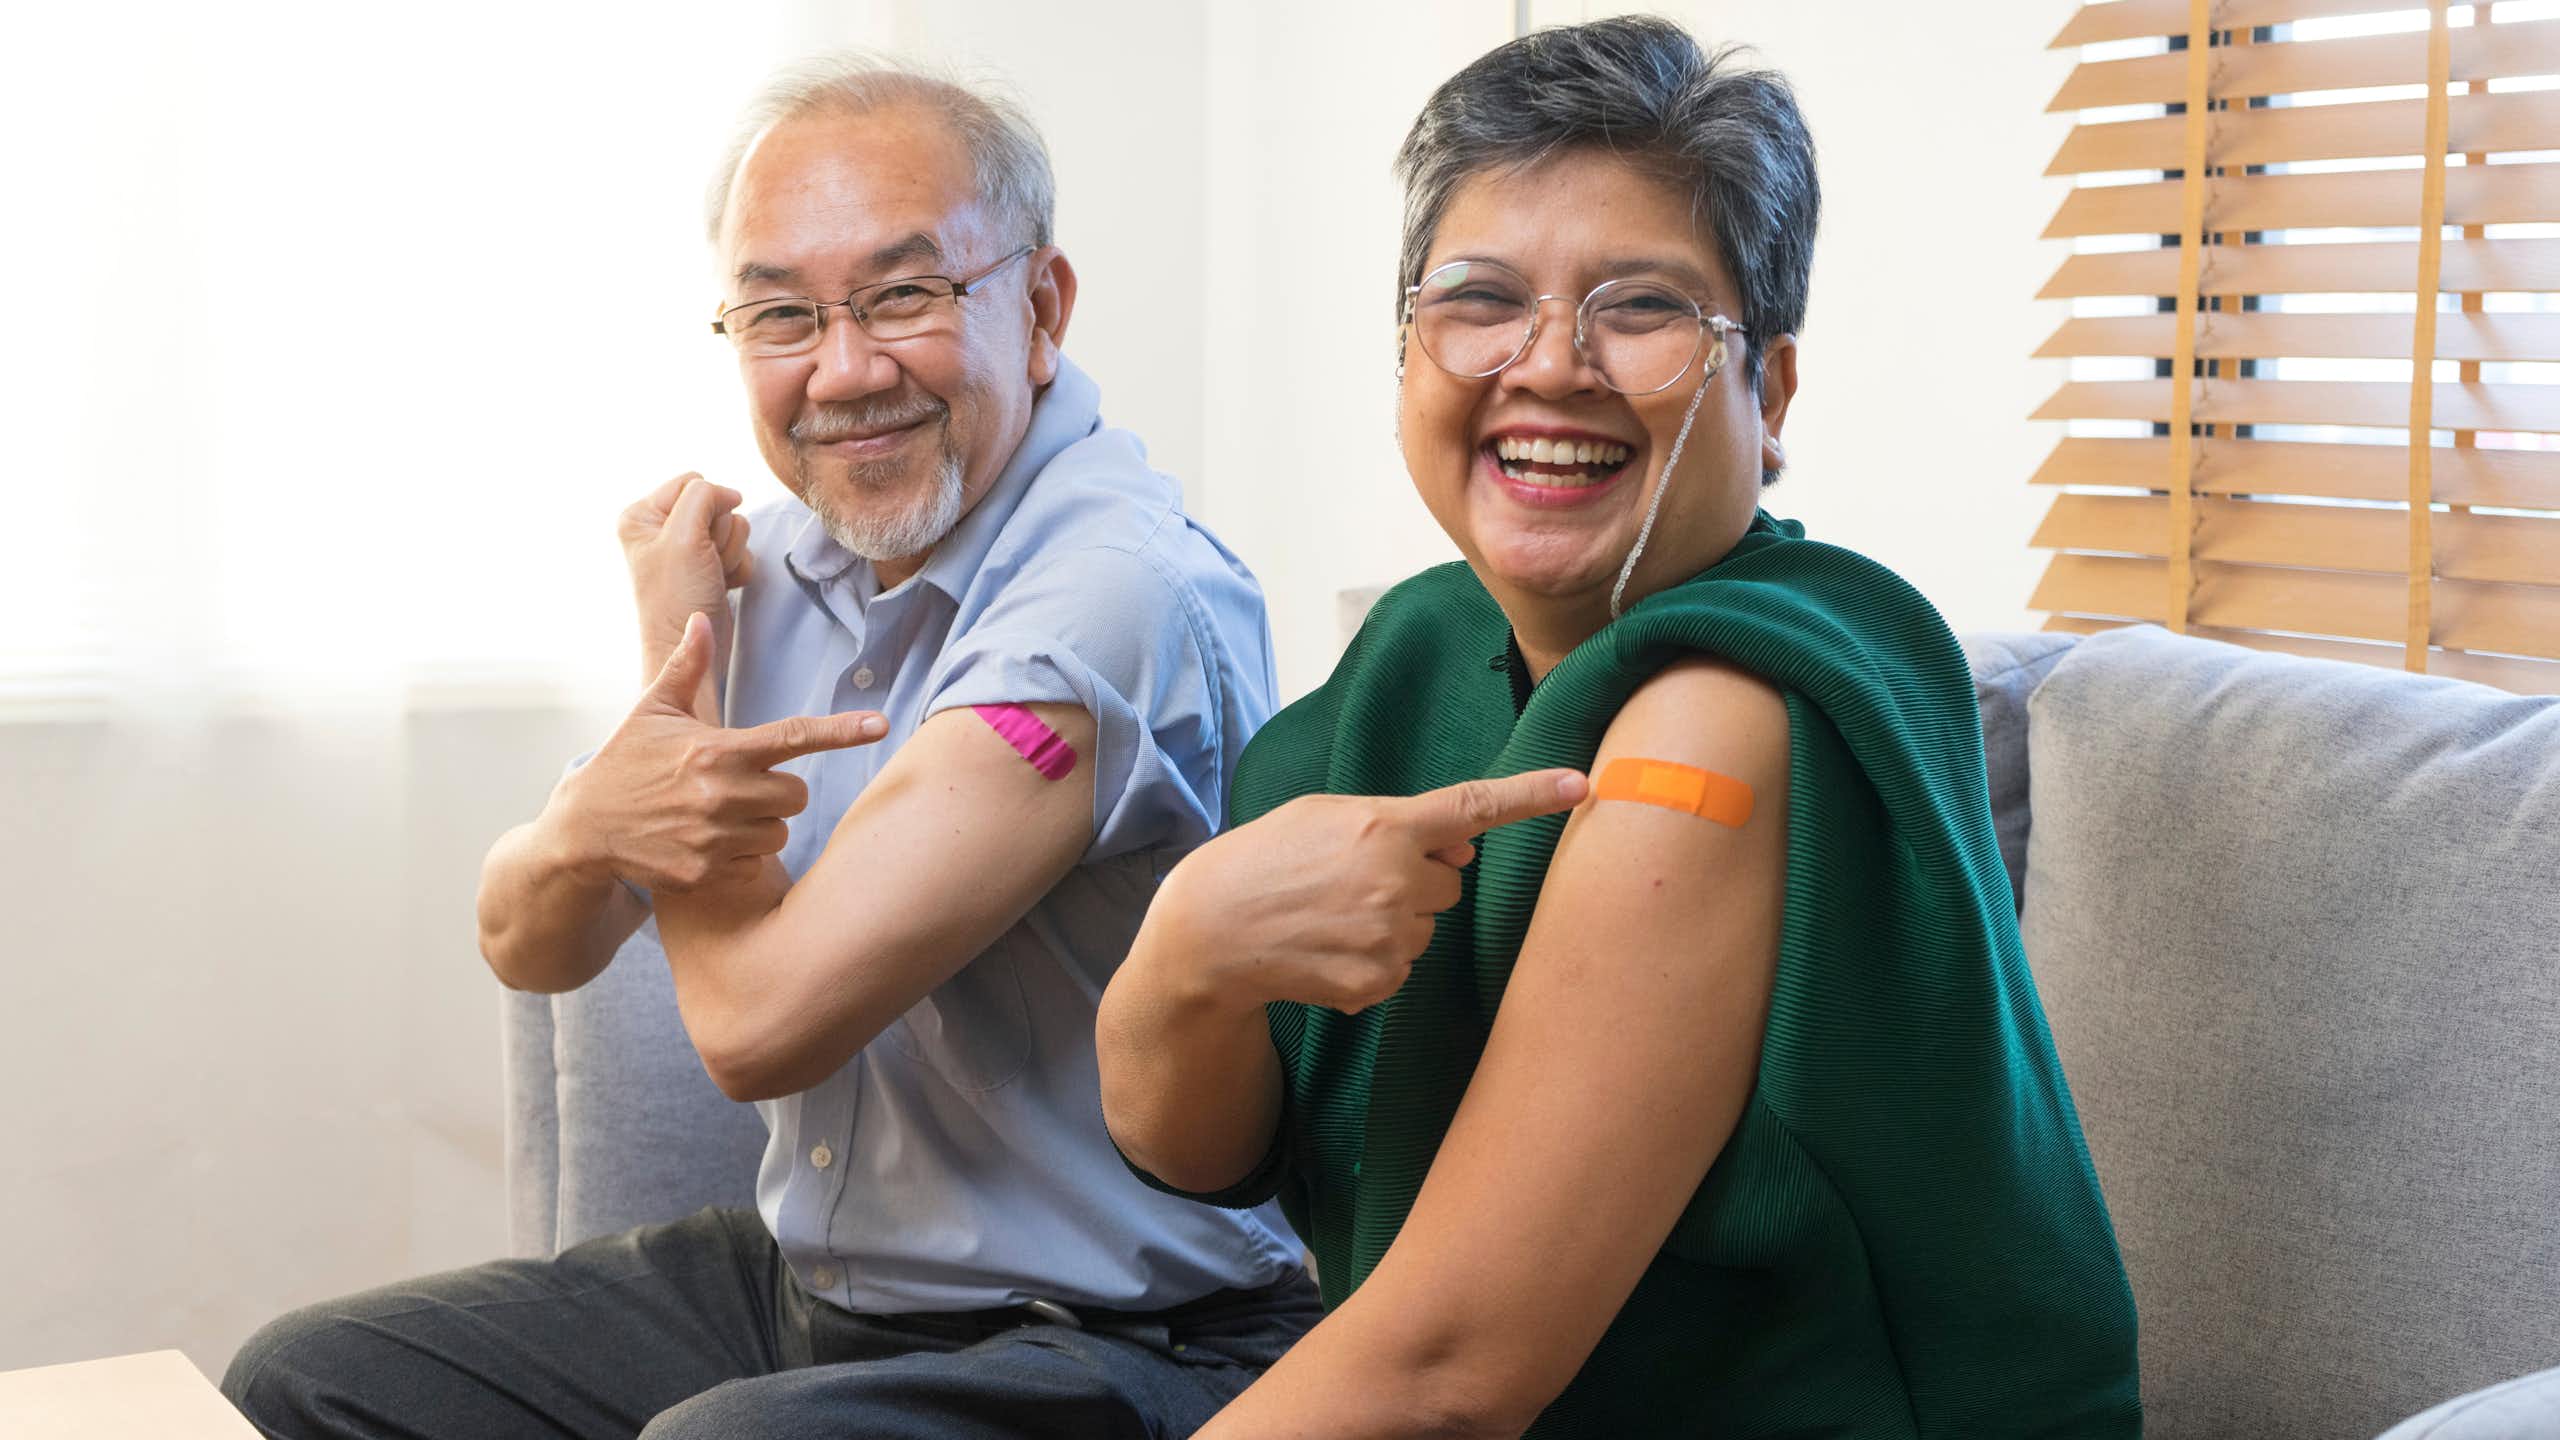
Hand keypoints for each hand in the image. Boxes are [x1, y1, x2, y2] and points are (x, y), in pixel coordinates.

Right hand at [550, 614, 887, 893]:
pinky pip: (753, 865)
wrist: (582, 828)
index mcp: (717, 750)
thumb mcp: (653, 711)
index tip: (881, 725)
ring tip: (719, 815)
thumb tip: (700, 620)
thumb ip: (686, 668)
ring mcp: (713, 837)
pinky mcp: (704, 873)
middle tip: (740, 786)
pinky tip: (704, 843)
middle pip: (797, 795)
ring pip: (779, 832)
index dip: (842, 731)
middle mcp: (721, 793)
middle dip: (779, 791)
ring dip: (761, 825)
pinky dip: (738, 856)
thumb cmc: (624, 762)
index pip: (794, 736)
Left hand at [619, 473, 753, 682]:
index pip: (694, 482)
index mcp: (641, 515)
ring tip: (711, 576)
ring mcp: (687, 548)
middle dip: (720, 535)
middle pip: (717, 505)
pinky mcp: (709, 566)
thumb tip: (731, 494)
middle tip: (704, 563)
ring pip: (733, 527)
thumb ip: (704, 497)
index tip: (694, 543)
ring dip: (730, 554)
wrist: (692, 650)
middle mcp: (662, 528)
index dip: (707, 509)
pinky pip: (740, 550)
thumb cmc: (678, 598)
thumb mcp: (684, 536)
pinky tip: (720, 586)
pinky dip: (737, 569)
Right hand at [1155, 768, 1588, 1013]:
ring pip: (1427, 928)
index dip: (1531, 796)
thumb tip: (1460, 852)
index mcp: (1385, 826)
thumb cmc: (1265, 859)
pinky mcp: (1377, 982)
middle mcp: (1396, 881)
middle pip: (1449, 883)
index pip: (1474, 808)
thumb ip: (1397, 822)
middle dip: (1415, 880)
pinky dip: (1373, 961)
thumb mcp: (1323, 814)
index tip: (1581, 785)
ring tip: (1331, 916)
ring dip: (1393, 921)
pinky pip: (1403, 967)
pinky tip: (1328, 949)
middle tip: (1352, 880)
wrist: (1211, 932)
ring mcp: (1389, 937)